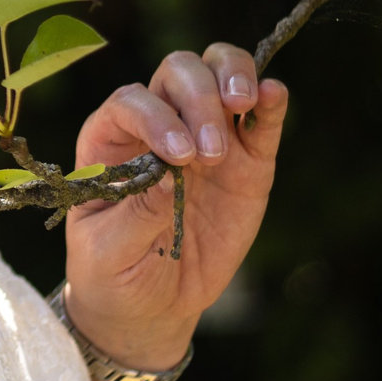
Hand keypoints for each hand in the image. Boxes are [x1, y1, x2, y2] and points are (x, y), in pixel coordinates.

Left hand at [61, 46, 287, 370]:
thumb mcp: (109, 252)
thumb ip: (136, 214)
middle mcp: (157, 125)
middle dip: (197, 98)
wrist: (150, 307)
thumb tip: (168, 176)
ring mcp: (205, 137)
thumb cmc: (112, 272)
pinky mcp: (247, 162)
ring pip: (218, 73)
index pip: (131, 102)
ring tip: (242, 104)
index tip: (177, 156)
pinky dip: (270, 100)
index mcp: (110, 141)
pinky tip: (272, 93)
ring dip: (232, 76)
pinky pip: (261, 120)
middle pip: (178, 74)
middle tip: (210, 152)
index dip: (155, 117)